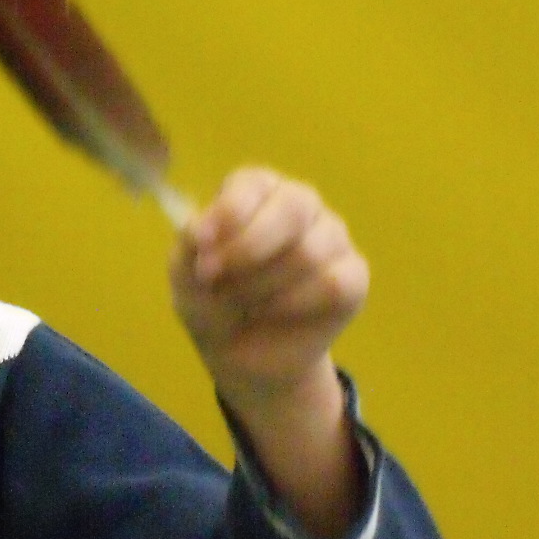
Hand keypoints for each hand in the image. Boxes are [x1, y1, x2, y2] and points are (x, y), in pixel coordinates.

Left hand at [170, 167, 367, 406]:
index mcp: (254, 190)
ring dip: (263, 287)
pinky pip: (334, 283)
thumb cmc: (211, 302)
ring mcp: (331, 236)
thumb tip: (201, 230)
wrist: (243, 355)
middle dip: (248, 250)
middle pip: (292, 208)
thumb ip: (189, 248)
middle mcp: (298, 203)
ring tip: (244, 303)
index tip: (202, 247)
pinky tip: (278, 312)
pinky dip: (295, 305)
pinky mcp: (354, 273)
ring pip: (309, 252)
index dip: (228, 214)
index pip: (253, 183)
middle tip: (216, 280)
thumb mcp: (184, 277)